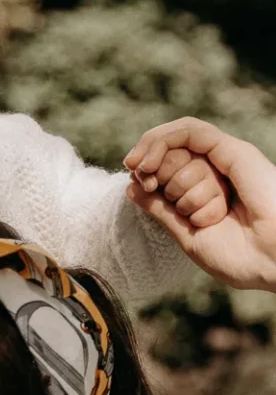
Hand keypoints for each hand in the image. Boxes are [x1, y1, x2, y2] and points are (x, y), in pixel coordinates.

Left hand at [124, 118, 275, 290]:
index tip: (132, 180)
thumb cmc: (237, 257)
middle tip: (144, 180)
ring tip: (153, 179)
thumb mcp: (186, 234)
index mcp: (211, 192)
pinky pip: (193, 131)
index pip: (173, 164)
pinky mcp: (233, 153)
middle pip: (173, 152)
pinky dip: (165, 141)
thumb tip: (132, 187)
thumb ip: (161, 210)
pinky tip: (151, 161)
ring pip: (180, 141)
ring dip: (157, 156)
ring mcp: (227, 161)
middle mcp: (220, 173)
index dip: (146, 167)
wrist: (270, 263)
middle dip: (150, 164)